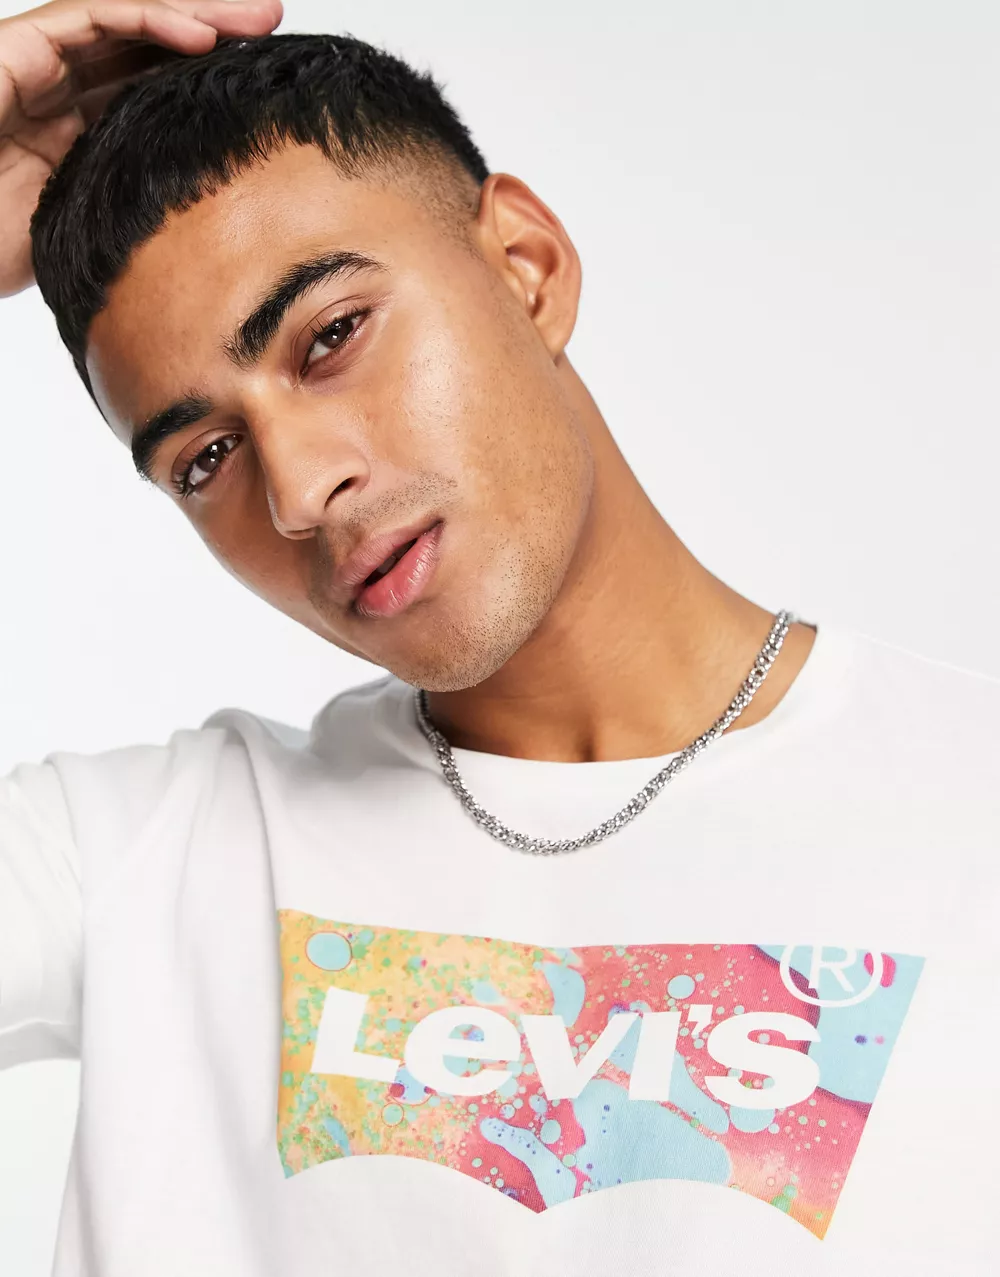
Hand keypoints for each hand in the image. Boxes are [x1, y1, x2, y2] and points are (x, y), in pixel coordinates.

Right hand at [0, 0, 282, 295]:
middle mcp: (62, 87)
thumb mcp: (95, 228)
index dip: (211, 82)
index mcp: (83, 129)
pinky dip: (146, 18)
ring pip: (128, 19)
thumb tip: (215, 241)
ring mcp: (38, 63)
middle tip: (274, 29)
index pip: (156, 90)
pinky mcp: (16, 48)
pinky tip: (199, 33)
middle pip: (151, 46)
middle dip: (217, 32)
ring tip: (257, 19)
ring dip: (197, 14)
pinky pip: (90, 18)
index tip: (269, 88)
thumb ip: (140, 211)